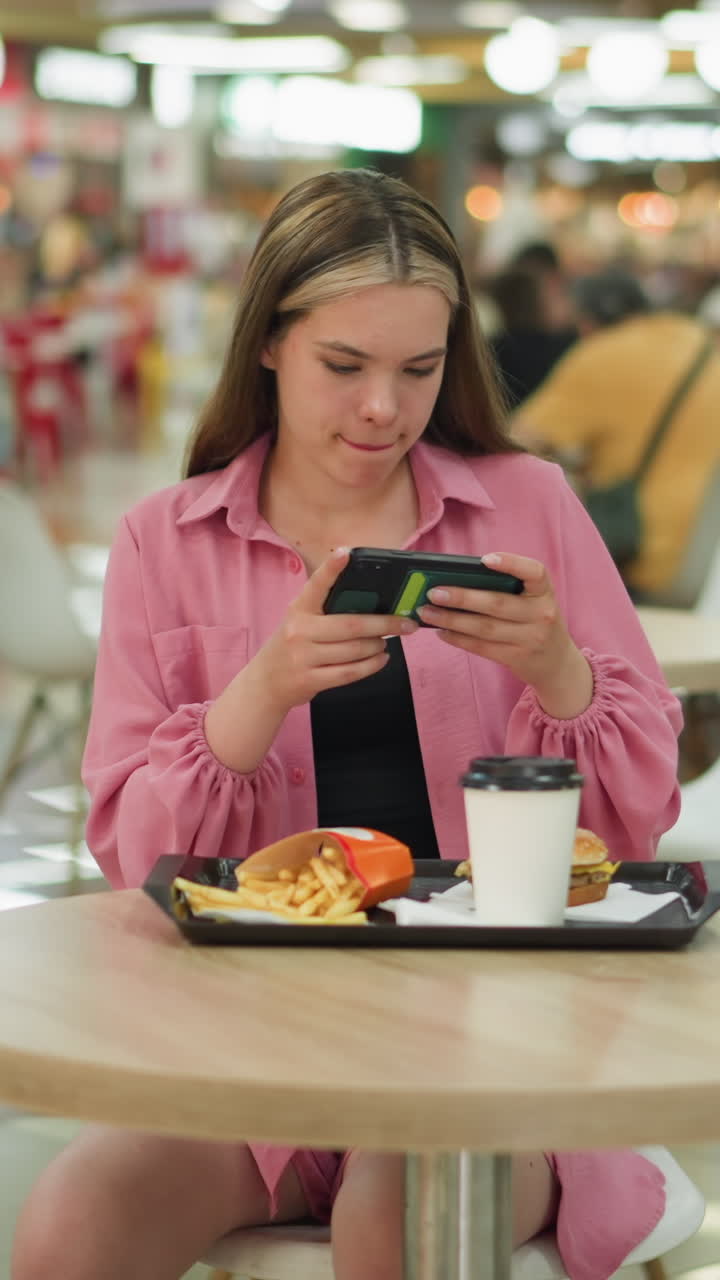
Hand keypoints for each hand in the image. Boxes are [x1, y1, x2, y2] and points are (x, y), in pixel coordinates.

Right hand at [249, 548, 417, 715]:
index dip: (331, 568)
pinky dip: (371, 666)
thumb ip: (326, 609)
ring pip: (354, 650)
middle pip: (351, 625)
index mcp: (299, 609)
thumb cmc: (292, 645)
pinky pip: (350, 672)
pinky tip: (381, 659)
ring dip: (378, 645)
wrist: (266, 682)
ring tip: (387, 641)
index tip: (347, 552)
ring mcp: (304, 657)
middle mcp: (300, 631)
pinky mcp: (311, 679)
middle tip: (406, 623)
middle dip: (385, 624)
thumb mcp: (301, 621)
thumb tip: (371, 601)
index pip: (316, 585)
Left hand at [417, 552, 592, 718]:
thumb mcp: (533, 601)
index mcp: (544, 592)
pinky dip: (458, 638)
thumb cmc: (535, 622)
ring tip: (428, 612)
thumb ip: (507, 589)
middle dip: (462, 597)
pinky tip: (441, 630)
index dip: (511, 563)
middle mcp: (541, 614)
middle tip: (433, 592)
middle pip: (497, 603)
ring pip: (484, 628)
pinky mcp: (516, 657)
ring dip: (451, 620)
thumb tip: (456, 581)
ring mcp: (530, 638)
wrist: (557, 662)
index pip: (535, 572)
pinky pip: (481, 647)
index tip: (485, 559)